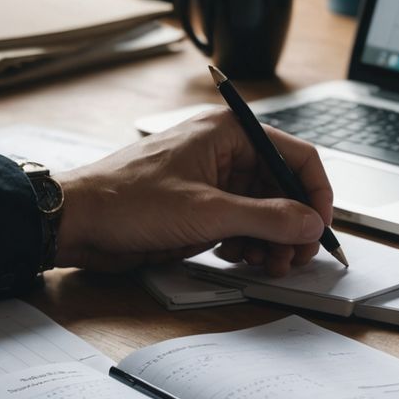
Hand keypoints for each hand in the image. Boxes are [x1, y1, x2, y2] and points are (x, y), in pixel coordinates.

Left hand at [54, 108, 333, 275]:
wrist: (78, 222)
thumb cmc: (128, 201)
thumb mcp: (208, 212)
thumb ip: (267, 218)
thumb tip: (310, 222)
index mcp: (228, 134)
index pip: (295, 155)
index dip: (316, 192)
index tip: (320, 226)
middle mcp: (224, 152)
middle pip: (282, 186)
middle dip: (293, 223)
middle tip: (295, 257)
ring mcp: (212, 181)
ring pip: (263, 209)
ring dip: (272, 239)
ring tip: (269, 264)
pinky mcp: (199, 208)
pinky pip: (241, 224)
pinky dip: (249, 244)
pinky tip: (242, 259)